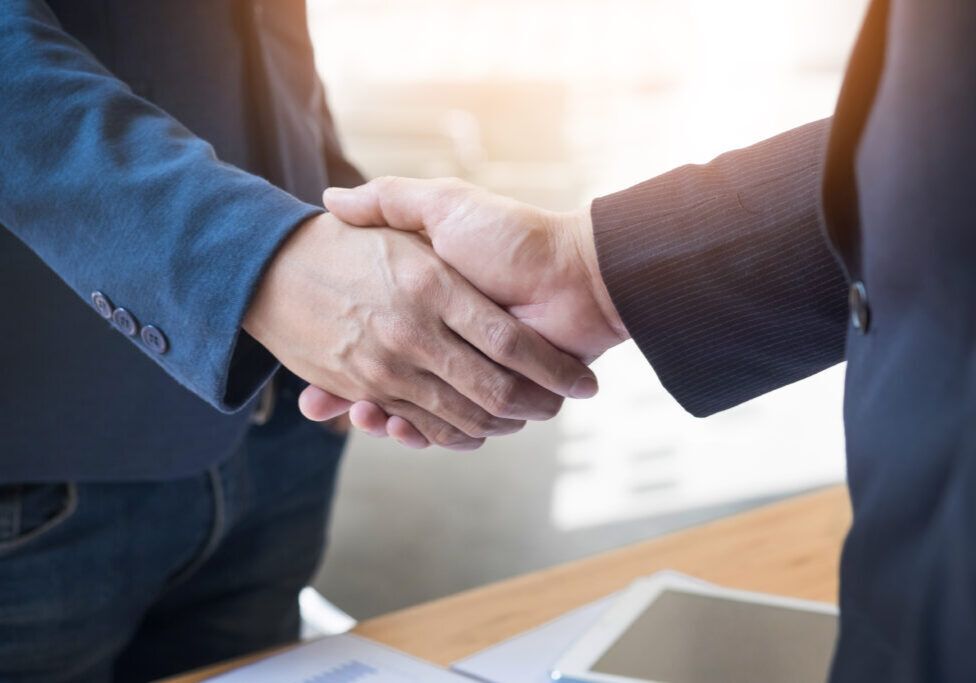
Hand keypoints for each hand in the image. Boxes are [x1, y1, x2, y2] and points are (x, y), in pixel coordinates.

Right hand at [299, 178, 627, 440]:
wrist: (576, 275)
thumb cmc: (510, 236)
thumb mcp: (444, 205)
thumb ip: (392, 199)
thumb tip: (331, 202)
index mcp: (428, 303)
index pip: (369, 333)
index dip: (336, 351)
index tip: (306, 362)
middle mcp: (441, 339)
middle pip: (384, 379)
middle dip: (353, 395)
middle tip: (317, 402)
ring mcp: (464, 369)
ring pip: (409, 408)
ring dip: (382, 418)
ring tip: (359, 411)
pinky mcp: (490, 396)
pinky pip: (446, 425)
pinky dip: (424, 433)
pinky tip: (396, 425)